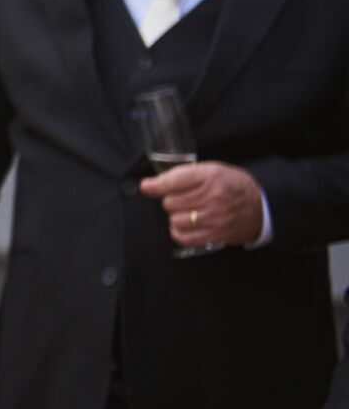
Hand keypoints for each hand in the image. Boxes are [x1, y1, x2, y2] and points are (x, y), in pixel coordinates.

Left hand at [139, 160, 263, 247]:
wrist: (261, 205)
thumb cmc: (232, 185)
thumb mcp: (210, 170)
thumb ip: (179, 175)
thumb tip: (147, 185)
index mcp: (210, 176)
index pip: (174, 181)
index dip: (156, 185)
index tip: (147, 187)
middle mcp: (213, 197)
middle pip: (170, 202)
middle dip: (172, 200)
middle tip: (184, 199)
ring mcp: (215, 217)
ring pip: (175, 220)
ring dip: (176, 217)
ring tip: (188, 211)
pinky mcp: (217, 235)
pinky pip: (185, 237)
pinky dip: (179, 232)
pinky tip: (185, 226)